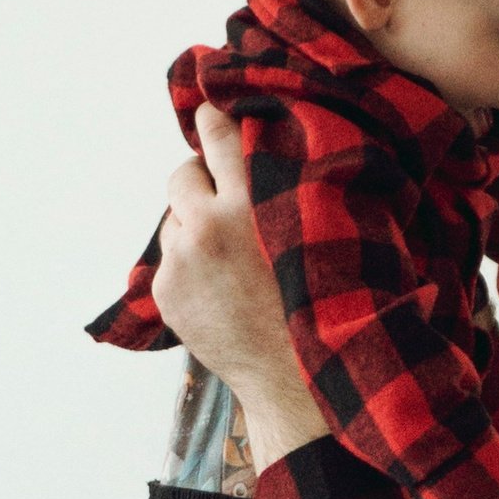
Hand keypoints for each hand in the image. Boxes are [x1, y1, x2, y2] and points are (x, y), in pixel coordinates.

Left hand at [154, 108, 328, 465]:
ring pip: (175, 218)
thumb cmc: (327, 301)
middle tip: (221, 195)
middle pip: (182, 170)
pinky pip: (171, 259)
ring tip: (233, 259)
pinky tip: (223, 291)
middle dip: (201, 180)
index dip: (215, 120)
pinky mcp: (166, 290)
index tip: (216, 117)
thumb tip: (283, 132)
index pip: (216, 128)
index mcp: (256, 197)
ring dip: (196, 227)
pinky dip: (190, 268)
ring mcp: (183, 258)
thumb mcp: (332, 231)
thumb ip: (305, 181)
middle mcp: (211, 221)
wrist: (302, 381)